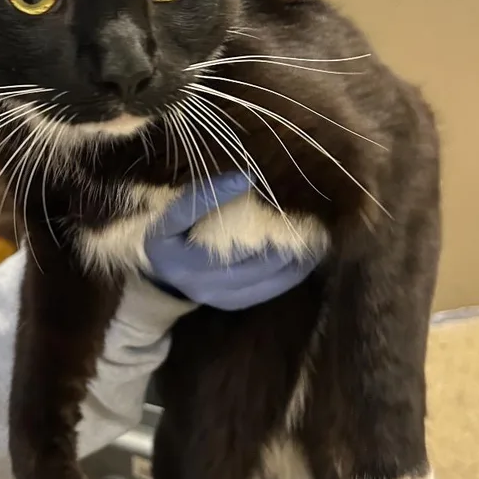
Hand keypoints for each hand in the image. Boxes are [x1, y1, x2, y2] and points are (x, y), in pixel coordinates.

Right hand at [145, 173, 321, 309]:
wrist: (164, 272)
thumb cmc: (174, 229)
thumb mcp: (174, 207)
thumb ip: (201, 192)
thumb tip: (247, 174)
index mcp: (162, 237)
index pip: (185, 212)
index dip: (215, 193)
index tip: (247, 174)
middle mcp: (182, 269)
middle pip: (232, 253)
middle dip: (273, 235)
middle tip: (305, 219)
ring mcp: (206, 292)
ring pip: (255, 276)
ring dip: (290, 258)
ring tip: (317, 240)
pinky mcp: (227, 303)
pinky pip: (263, 292)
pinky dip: (289, 276)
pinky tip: (307, 261)